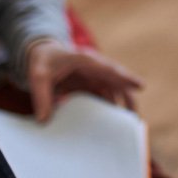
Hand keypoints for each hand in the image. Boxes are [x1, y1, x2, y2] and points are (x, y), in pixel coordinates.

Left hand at [25, 40, 143, 122]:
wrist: (43, 52)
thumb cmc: (42, 60)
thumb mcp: (37, 75)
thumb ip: (41, 97)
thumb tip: (44, 121)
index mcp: (85, 59)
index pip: (109, 69)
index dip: (124, 78)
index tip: (140, 86)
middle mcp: (95, 67)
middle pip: (117, 81)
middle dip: (128, 97)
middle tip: (135, 117)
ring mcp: (94, 76)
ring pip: (113, 91)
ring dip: (120, 105)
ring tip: (127, 125)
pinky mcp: (90, 84)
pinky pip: (104, 96)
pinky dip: (108, 108)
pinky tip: (111, 123)